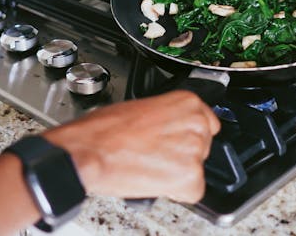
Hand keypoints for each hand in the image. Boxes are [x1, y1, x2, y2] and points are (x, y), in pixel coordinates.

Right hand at [43, 90, 220, 203]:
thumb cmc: (103, 130)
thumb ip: (165, 117)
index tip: (175, 140)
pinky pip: (192, 191)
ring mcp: (195, 151)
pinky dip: (174, 192)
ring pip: (196, 169)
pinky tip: (153, 181)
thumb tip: (166, 128)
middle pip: (202, 146)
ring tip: (149, 167)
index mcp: (186, 102)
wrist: (89, 152)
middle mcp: (196, 124)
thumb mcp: (140, 107)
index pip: (207, 123)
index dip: (186, 136)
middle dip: (181, 154)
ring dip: (176, 173)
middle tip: (155, 155)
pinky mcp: (190, 178)